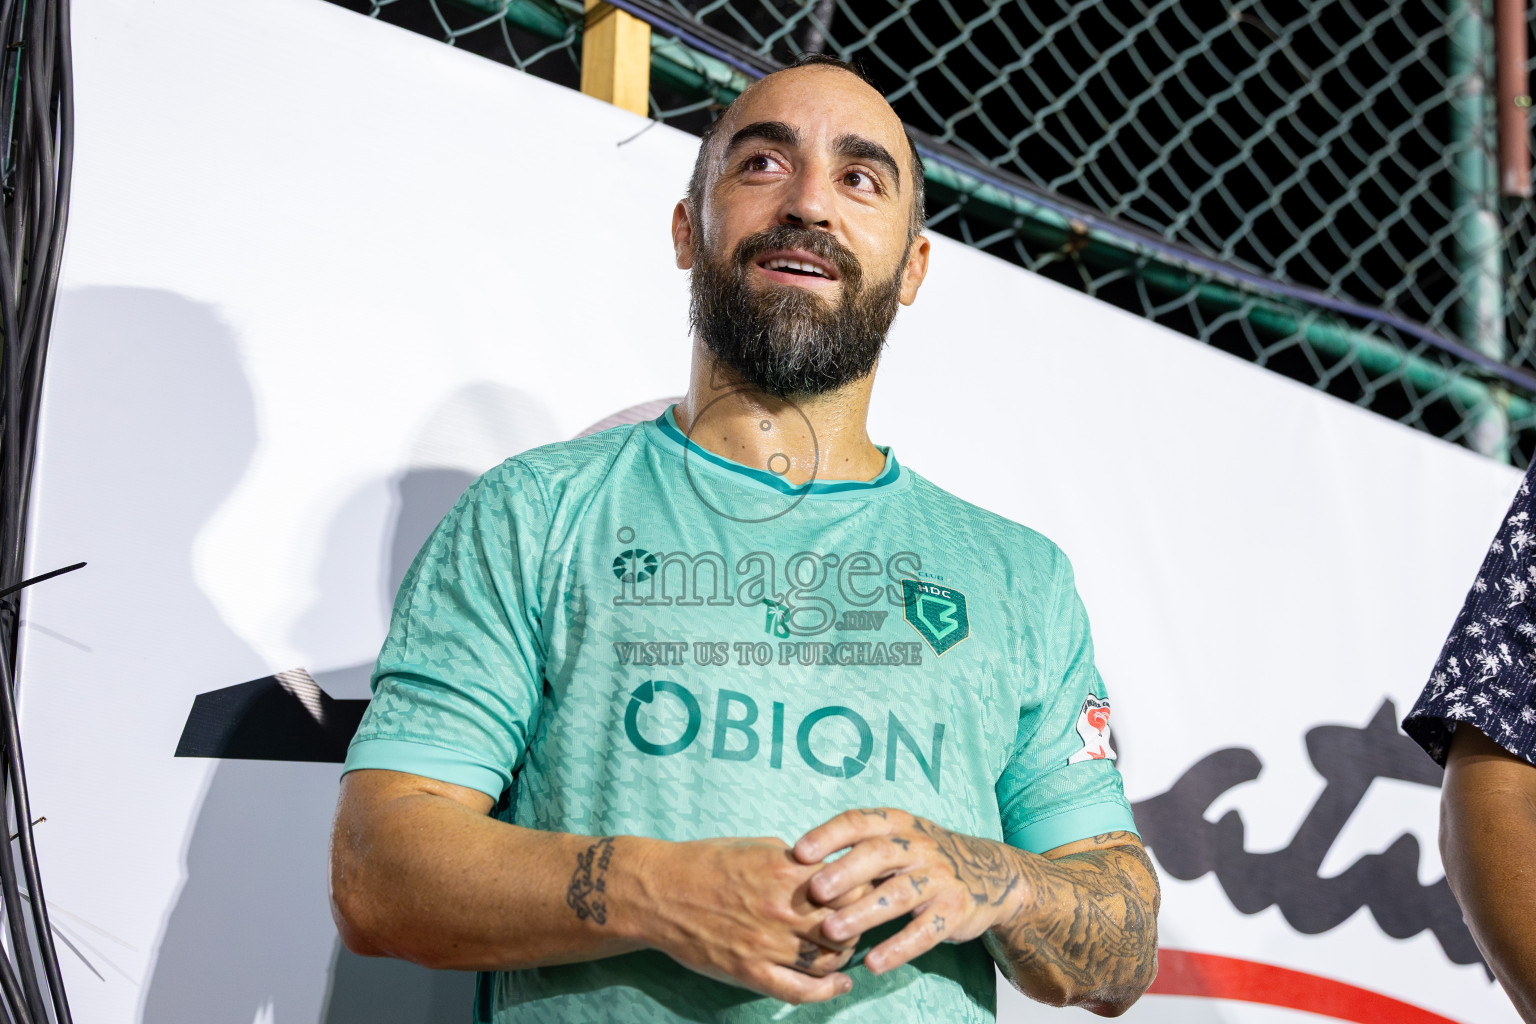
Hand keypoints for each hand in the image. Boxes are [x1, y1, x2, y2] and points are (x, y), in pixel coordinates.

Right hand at [636, 836, 858, 1003]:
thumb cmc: (706, 862)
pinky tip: (839, 985)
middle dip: (857, 925)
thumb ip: (797, 860)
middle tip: (855, 923)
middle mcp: (782, 910)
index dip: (863, 892)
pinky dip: (826, 991)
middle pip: (845, 926)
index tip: (862, 893)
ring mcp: (767, 945)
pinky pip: (799, 990)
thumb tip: (829, 870)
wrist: (660, 891)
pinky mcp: (750, 972)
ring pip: (828, 960)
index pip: (850, 887)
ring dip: (843, 956)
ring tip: (842, 950)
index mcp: (787, 873)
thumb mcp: (758, 845)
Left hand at [794, 809, 1025, 974]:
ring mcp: (940, 877)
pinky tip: (873, 963)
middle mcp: (919, 846)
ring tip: (833, 931)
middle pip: (878, 855)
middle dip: (844, 872)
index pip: (859, 822)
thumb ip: (855, 848)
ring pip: (899, 894)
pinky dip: (898, 948)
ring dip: (864, 913)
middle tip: (814, 892)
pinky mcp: (955, 910)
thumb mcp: (895, 839)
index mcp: (898, 824)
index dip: (829, 835)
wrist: (989, 874)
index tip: (799, 852)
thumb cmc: (921, 858)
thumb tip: (795, 864)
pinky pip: (925, 931)